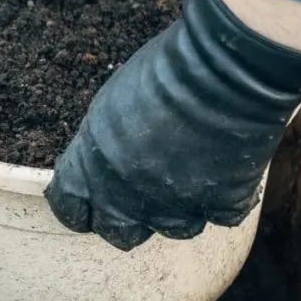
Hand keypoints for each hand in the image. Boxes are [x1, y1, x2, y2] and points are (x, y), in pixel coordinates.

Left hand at [45, 0, 300, 250]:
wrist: (225, 68)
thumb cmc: (167, 70)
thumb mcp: (112, 103)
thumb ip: (103, 143)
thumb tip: (107, 159)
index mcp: (93, 164)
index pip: (70, 207)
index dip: (81, 208)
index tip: (90, 204)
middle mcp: (126, 195)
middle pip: (118, 232)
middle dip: (129, 218)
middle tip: (144, 197)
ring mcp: (174, 206)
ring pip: (174, 229)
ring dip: (181, 208)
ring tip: (194, 173)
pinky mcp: (220, 205)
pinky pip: (221, 216)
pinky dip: (227, 197)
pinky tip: (230, 171)